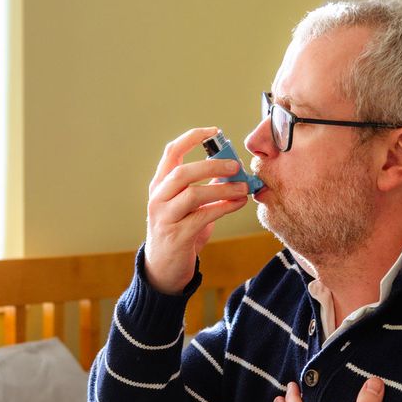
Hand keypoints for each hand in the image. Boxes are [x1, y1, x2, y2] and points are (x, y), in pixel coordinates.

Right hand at [144, 127, 250, 293]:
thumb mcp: (188, 206)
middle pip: (183, 172)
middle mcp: (158, 198)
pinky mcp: (176, 236)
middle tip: (236, 165)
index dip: (192, 138)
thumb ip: (205, 187)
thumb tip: (233, 169)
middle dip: (212, 165)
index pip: (171, 152)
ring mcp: (164, 217)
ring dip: (222, 189)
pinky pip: (202, 216)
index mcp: (159, 185)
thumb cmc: (180, 232)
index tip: (215, 131)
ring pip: (192, 194)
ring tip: (243, 188)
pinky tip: (238, 204)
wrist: (164, 270)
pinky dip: (223, 208)